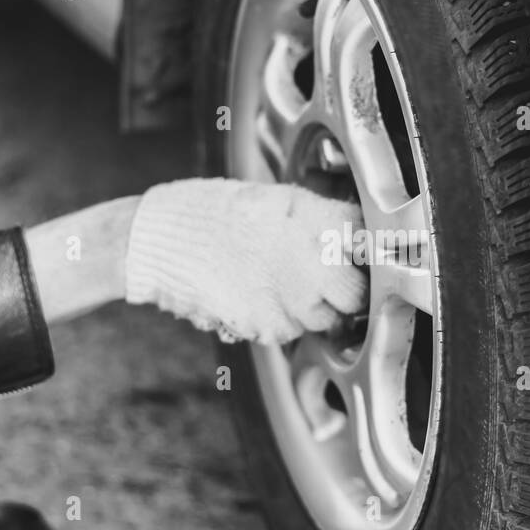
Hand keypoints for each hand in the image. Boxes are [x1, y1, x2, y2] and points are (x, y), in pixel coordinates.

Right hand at [125, 179, 368, 344]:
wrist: (158, 241)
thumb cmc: (212, 212)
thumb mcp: (274, 198)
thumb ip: (321, 217)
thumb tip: (357, 235)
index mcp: (317, 219)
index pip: (371, 241)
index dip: (369, 250)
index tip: (363, 254)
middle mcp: (313, 261)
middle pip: (358, 291)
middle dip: (346, 288)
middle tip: (326, 277)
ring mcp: (294, 299)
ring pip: (326, 317)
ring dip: (314, 307)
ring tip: (280, 282)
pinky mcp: (271, 328)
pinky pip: (292, 331)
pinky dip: (282, 320)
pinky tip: (258, 295)